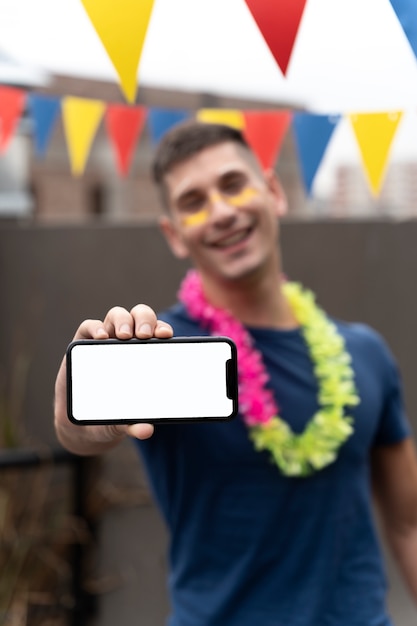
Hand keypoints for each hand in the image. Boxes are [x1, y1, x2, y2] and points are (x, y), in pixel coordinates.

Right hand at [54, 304, 172, 454]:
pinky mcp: (83, 345)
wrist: (81, 424)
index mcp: (146, 354)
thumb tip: (146, 430)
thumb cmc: (113, 415)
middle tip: (144, 335)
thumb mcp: (125, 422)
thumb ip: (135, 425)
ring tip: (124, 335)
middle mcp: (128, 342)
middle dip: (145, 320)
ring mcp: (105, 341)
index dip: (162, 328)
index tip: (166, 336)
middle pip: (140, 316)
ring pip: (117, 315)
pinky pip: (89, 327)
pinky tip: (100, 337)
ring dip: (122, 320)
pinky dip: (95, 327)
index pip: (158, 332)